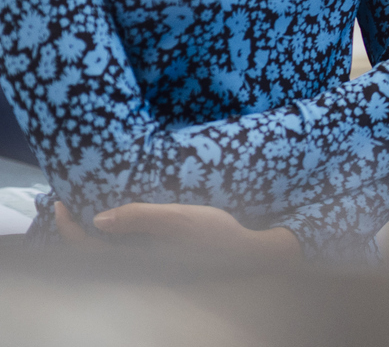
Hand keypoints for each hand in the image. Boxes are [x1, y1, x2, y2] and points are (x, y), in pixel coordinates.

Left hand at [55, 200, 299, 258]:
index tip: (61, 202)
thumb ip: (139, 218)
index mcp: (136, 261)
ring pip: (109, 252)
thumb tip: (98, 220)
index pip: (87, 249)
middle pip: (93, 254)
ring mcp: (148, 266)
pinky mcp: (160, 261)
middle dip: (77, 230)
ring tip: (93, 205)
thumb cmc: (214, 235)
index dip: (69, 228)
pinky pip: (125, 250)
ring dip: (96, 232)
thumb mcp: (178, 218)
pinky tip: (125, 218)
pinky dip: (115, 235)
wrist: (247, 254)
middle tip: (72, 202)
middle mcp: (138, 268)